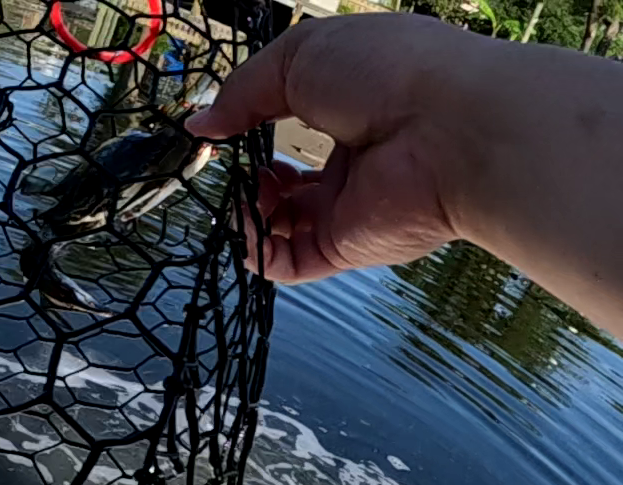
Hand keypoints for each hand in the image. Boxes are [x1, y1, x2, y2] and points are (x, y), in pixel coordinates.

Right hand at [186, 14, 487, 282]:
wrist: (449, 127)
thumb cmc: (390, 73)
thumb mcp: (299, 56)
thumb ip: (242, 92)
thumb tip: (201, 124)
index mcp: (352, 105)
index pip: (295, 122)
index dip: (255, 125)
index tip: (223, 127)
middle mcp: (354, 158)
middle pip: (287, 182)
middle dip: (252, 177)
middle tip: (232, 165)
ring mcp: (350, 205)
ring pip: (281, 226)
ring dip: (250, 212)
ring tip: (245, 192)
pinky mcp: (346, 245)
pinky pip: (288, 262)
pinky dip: (256, 251)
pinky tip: (246, 225)